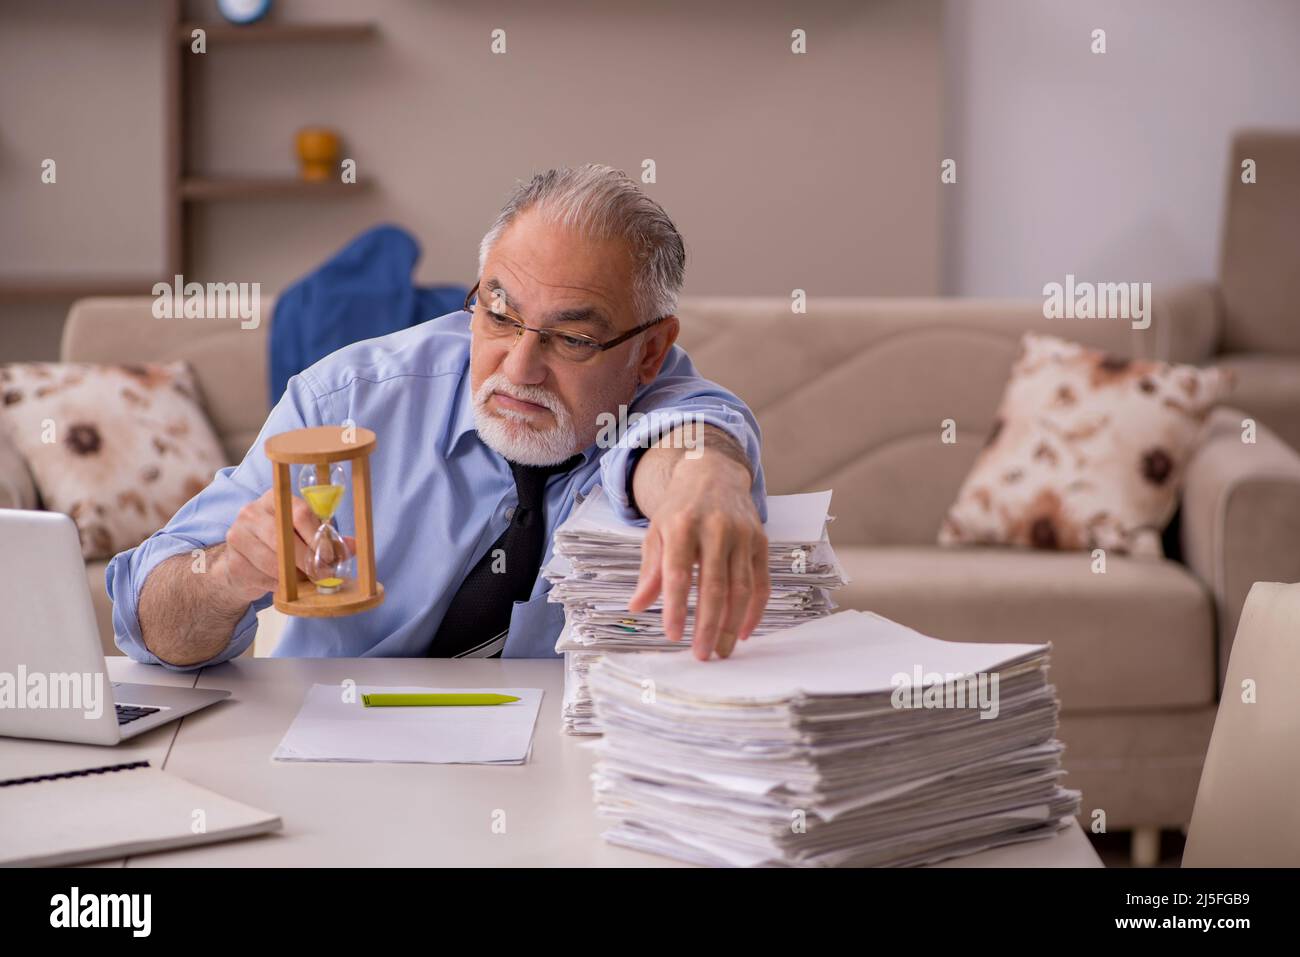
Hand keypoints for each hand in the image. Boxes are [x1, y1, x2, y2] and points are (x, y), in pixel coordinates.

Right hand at [213, 488, 354, 603]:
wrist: (242, 562)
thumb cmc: (280, 544)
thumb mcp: (304, 536)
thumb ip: (329, 540)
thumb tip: (353, 546)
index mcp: (275, 498)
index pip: (300, 513)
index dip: (318, 538)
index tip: (331, 557)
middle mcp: (252, 512)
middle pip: (283, 537)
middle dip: (307, 560)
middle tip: (323, 575)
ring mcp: (238, 535)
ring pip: (273, 561)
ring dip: (293, 576)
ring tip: (305, 580)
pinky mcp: (232, 560)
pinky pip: (262, 578)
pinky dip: (278, 585)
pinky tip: (283, 584)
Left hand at [628, 455, 769, 659]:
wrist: (712, 475)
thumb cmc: (679, 509)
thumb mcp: (656, 532)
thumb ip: (650, 571)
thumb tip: (636, 607)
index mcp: (682, 526)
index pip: (679, 573)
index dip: (676, 607)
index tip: (672, 636)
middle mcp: (715, 529)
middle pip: (714, 586)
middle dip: (708, 625)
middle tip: (702, 655)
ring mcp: (742, 535)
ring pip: (741, 588)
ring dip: (731, 624)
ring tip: (721, 651)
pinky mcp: (760, 542)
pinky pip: (761, 583)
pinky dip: (754, 611)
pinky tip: (742, 632)